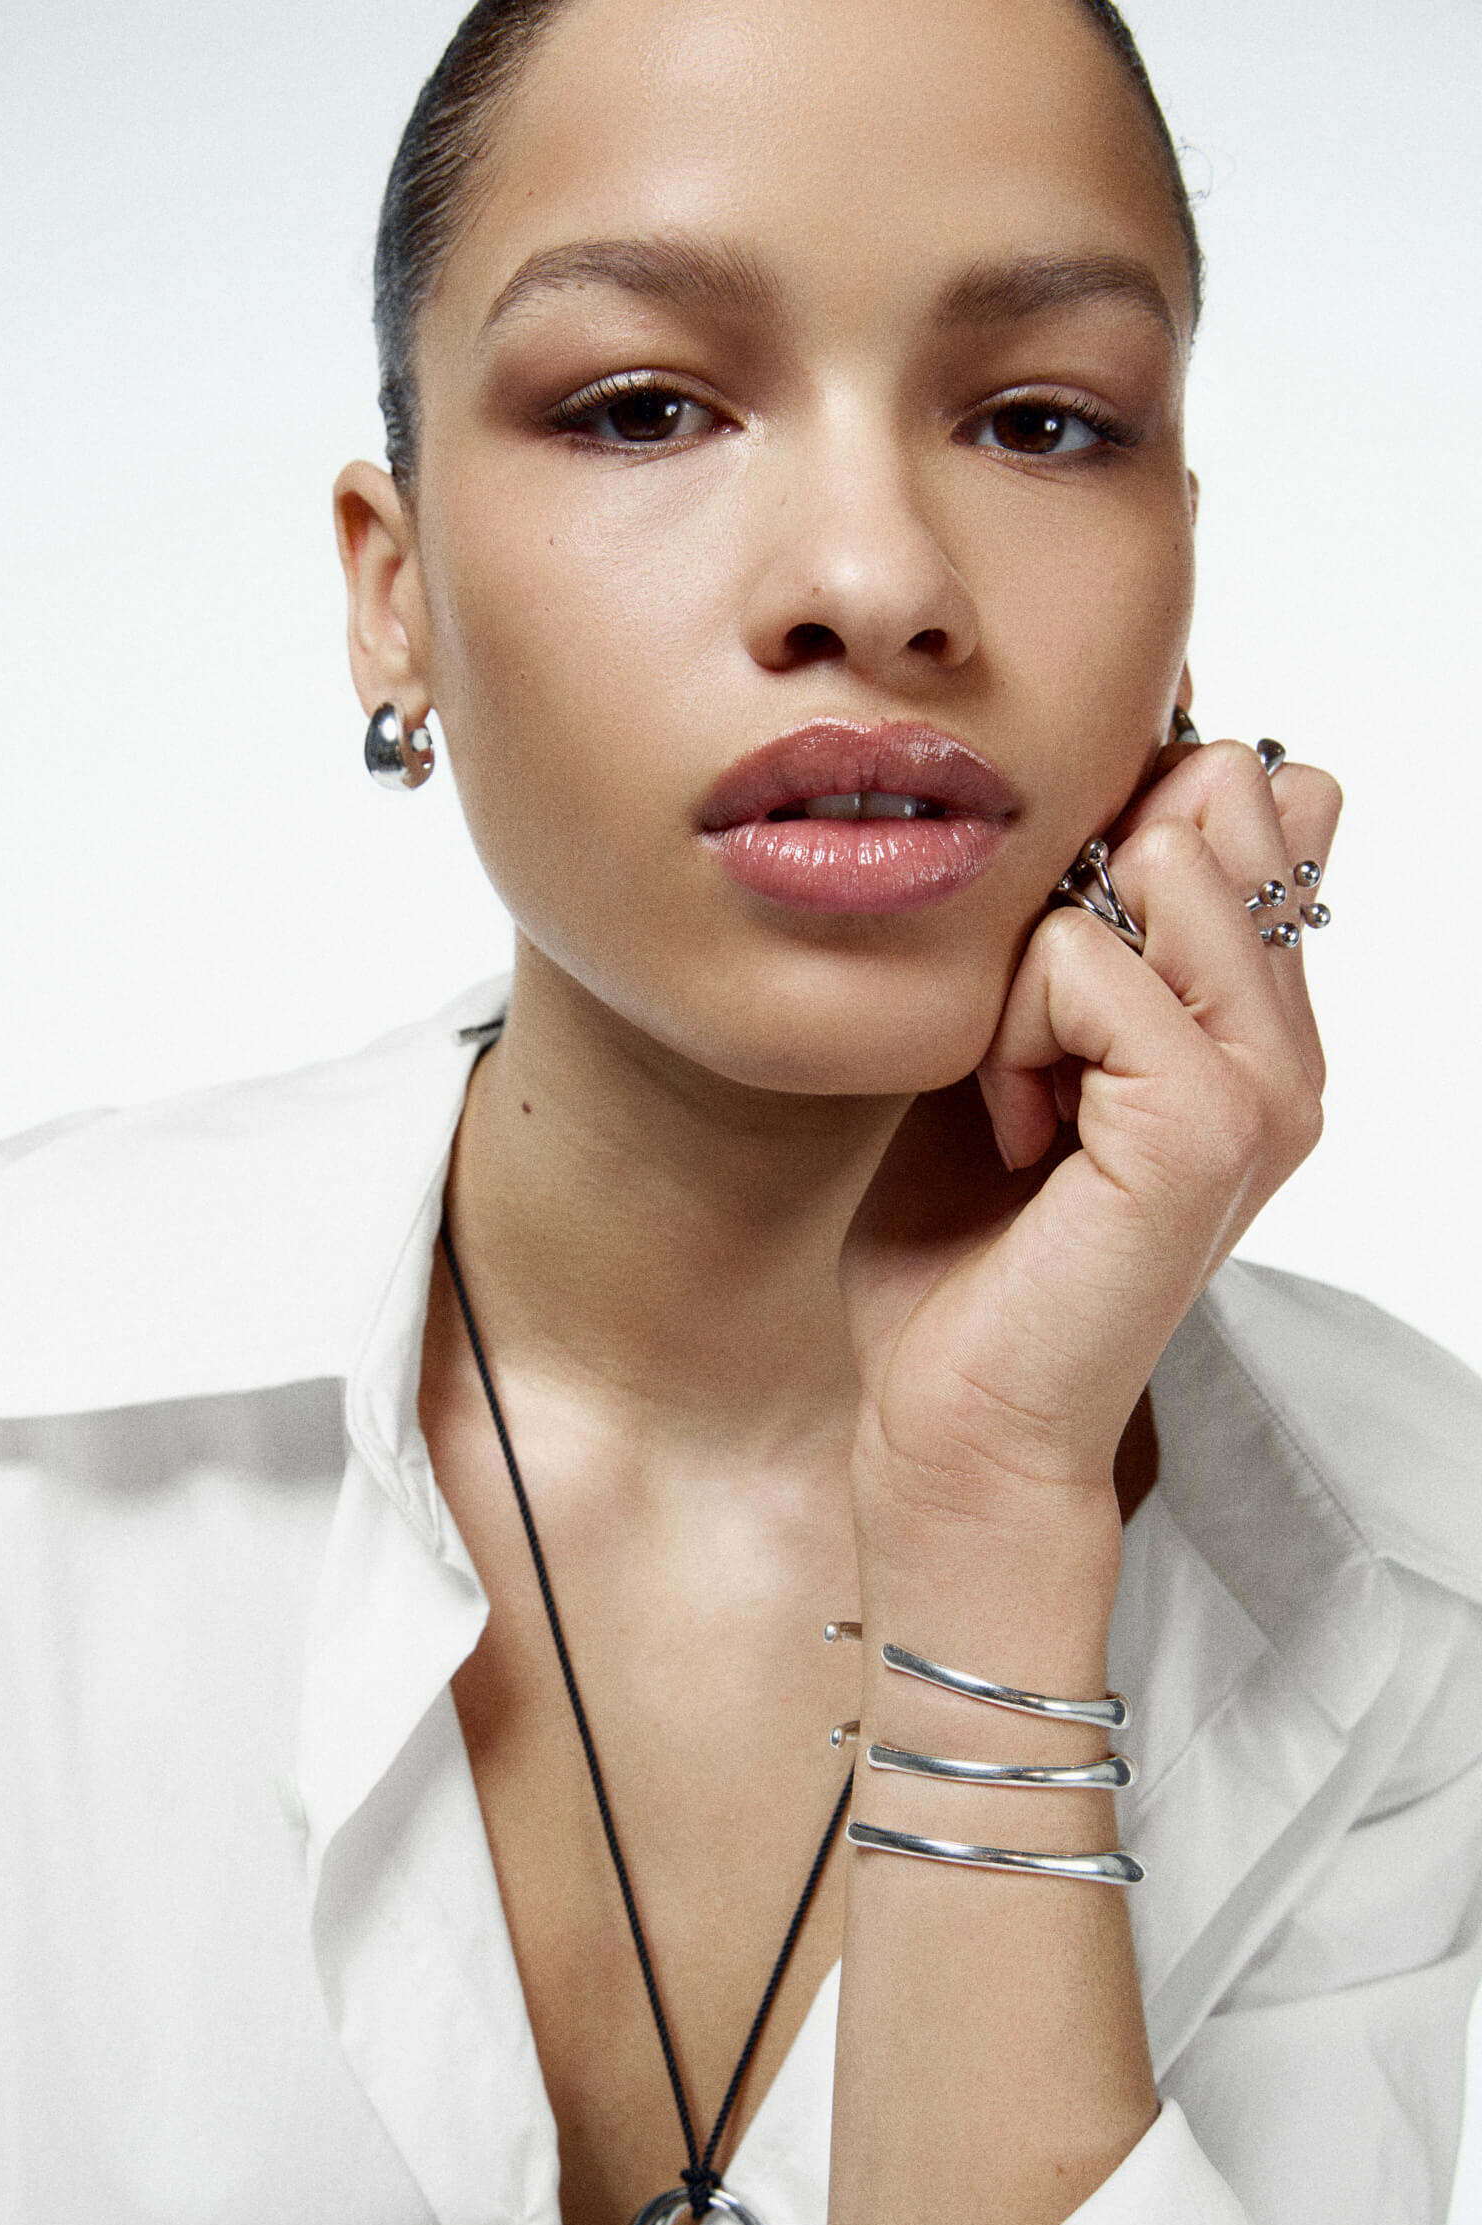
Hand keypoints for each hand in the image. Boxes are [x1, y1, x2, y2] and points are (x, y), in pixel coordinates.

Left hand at [844, 739, 1340, 1510]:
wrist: (956, 1417)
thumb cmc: (964, 1245)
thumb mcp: (1011, 1046)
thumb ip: (1075, 930)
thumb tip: (1127, 787)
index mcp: (1256, 1022)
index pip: (1261, 796)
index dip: (1123, 827)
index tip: (1047, 972)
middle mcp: (1287, 1045)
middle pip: (1224, 794)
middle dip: (1080, 883)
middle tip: (1032, 1039)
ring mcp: (1267, 1083)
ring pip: (1157, 856)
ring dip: (1036, 964)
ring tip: (1022, 1088)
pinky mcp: (1210, 1122)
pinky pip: (1084, 960)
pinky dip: (1011, 1031)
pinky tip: (1015, 1130)